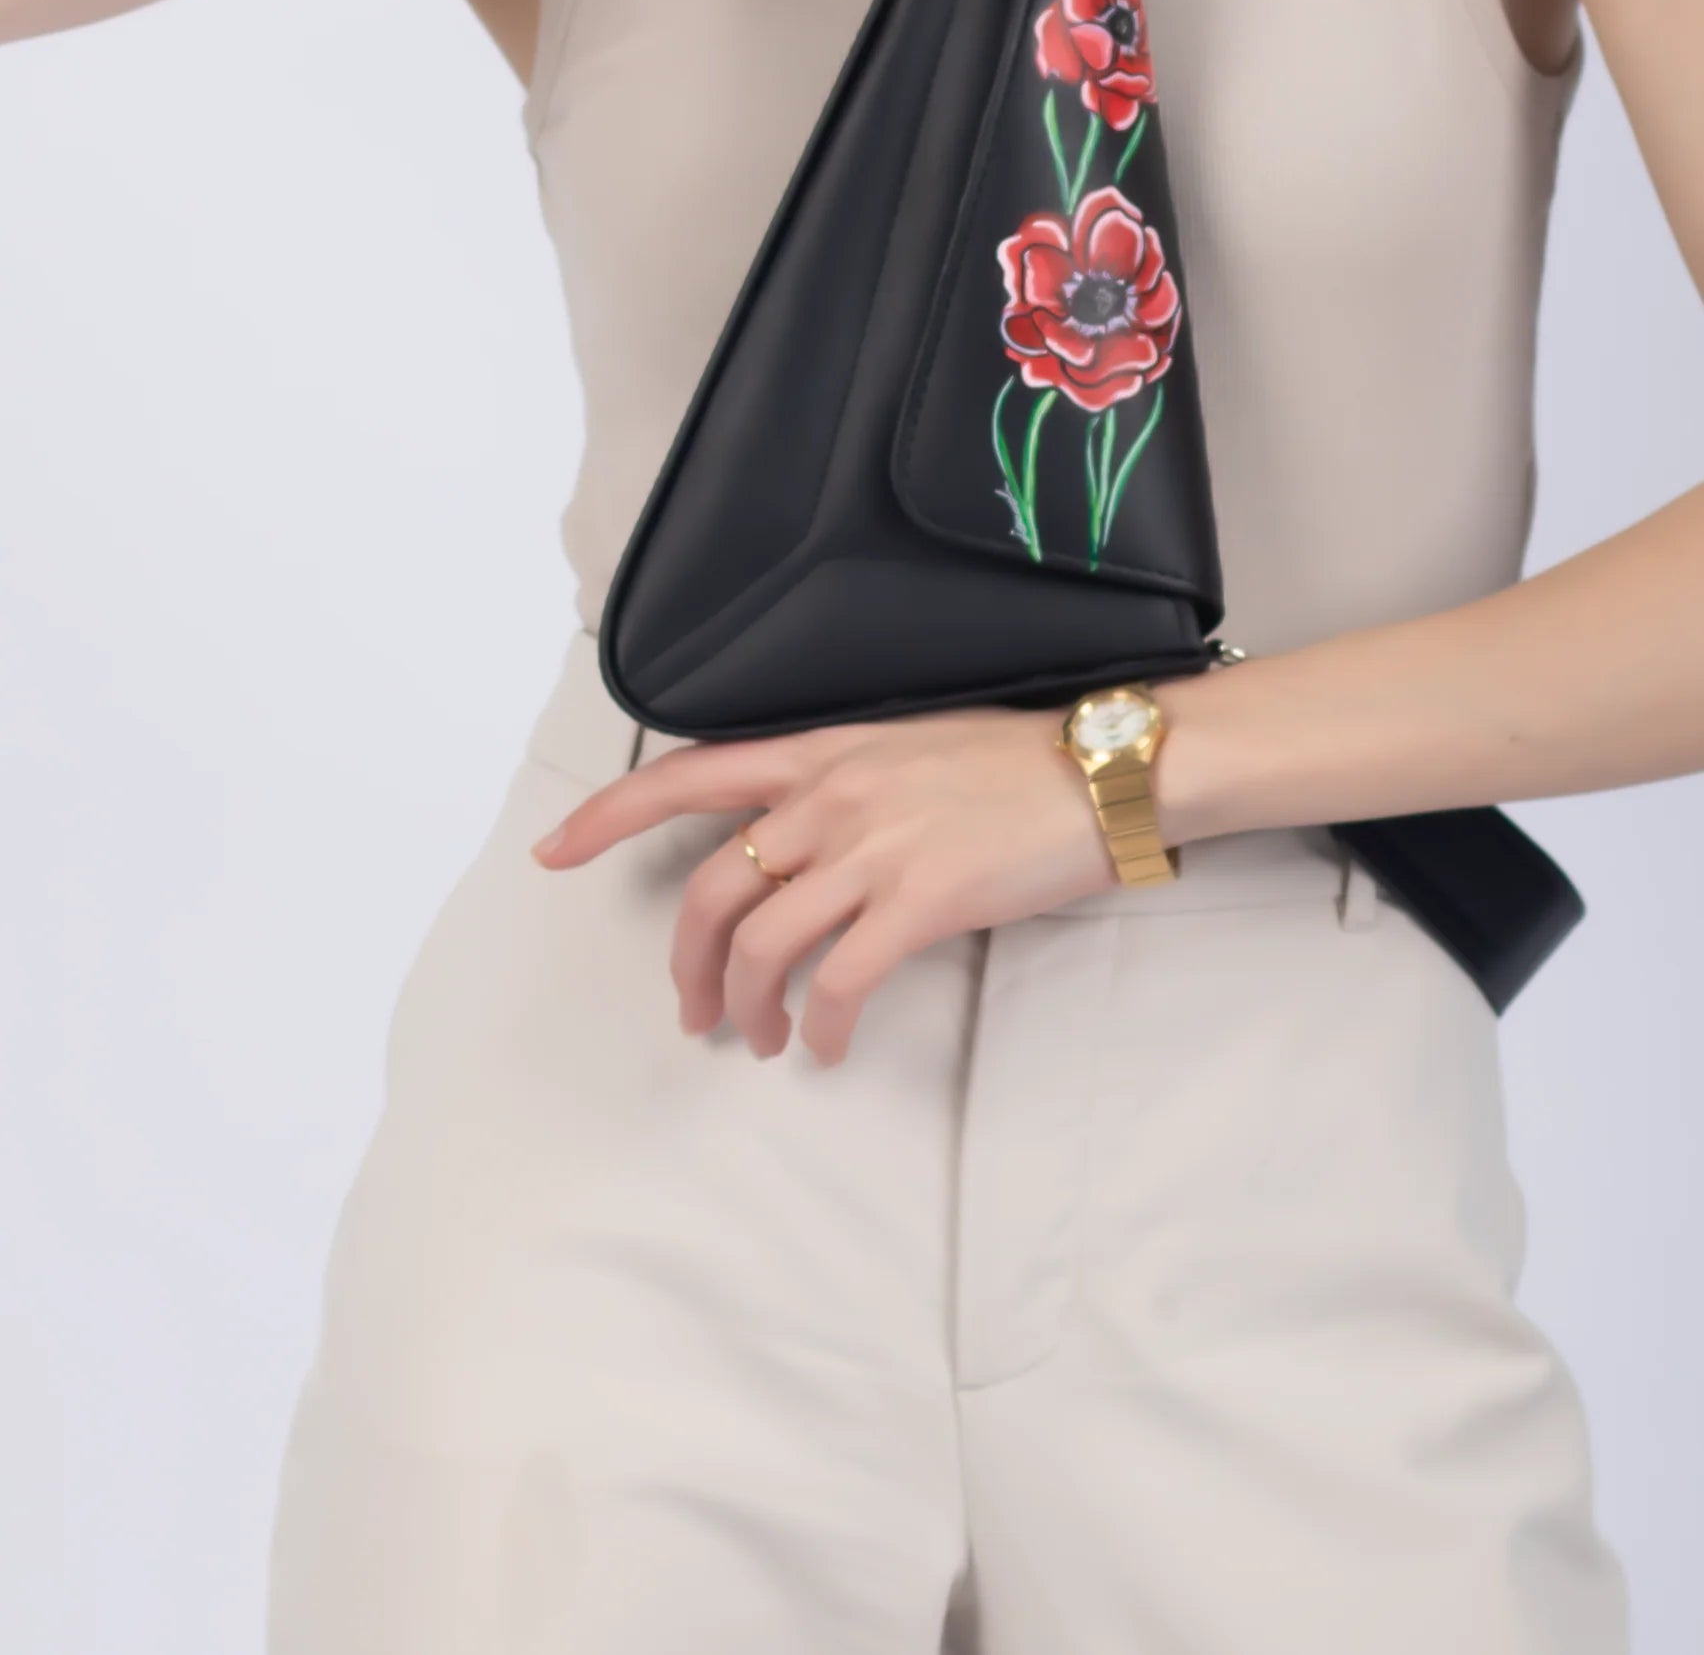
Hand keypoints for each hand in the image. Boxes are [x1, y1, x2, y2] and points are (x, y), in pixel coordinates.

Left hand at [527, 706, 1132, 1066]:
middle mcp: (831, 795)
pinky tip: (823, 1045)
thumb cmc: (1011, 763)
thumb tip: (792, 847)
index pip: (685, 776)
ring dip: (747, 1007)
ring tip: (759, 1039)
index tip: (555, 851)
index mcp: (820, 752)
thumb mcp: (903, 749)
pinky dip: (818, 1025)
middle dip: (687, 962)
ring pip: (764, 943)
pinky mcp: (922, 900)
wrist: (1101, 768)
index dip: (609, 815)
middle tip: (693, 1013)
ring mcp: (874, 847)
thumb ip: (837, 787)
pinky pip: (840, 980)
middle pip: (711, 888)